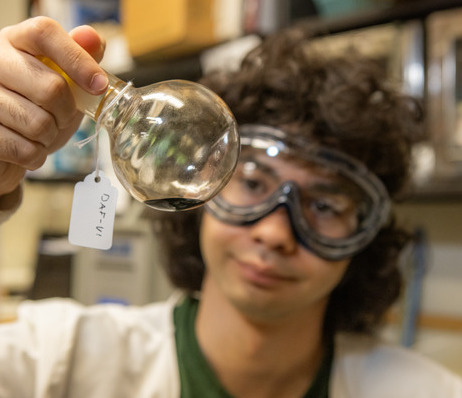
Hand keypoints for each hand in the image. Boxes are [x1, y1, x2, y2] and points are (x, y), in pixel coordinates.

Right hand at [0, 16, 107, 195]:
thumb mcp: (65, 82)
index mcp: (16, 41)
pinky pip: (23, 149)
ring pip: (38, 123)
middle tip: (60, 118)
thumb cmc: (39, 108)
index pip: (45, 33)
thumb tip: (93, 38)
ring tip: (41, 133)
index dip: (78, 59)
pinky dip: (35, 155)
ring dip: (50, 137)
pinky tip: (28, 148)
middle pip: (52, 87)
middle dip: (67, 113)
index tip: (99, 86)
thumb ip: (80, 58)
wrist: (9, 145)